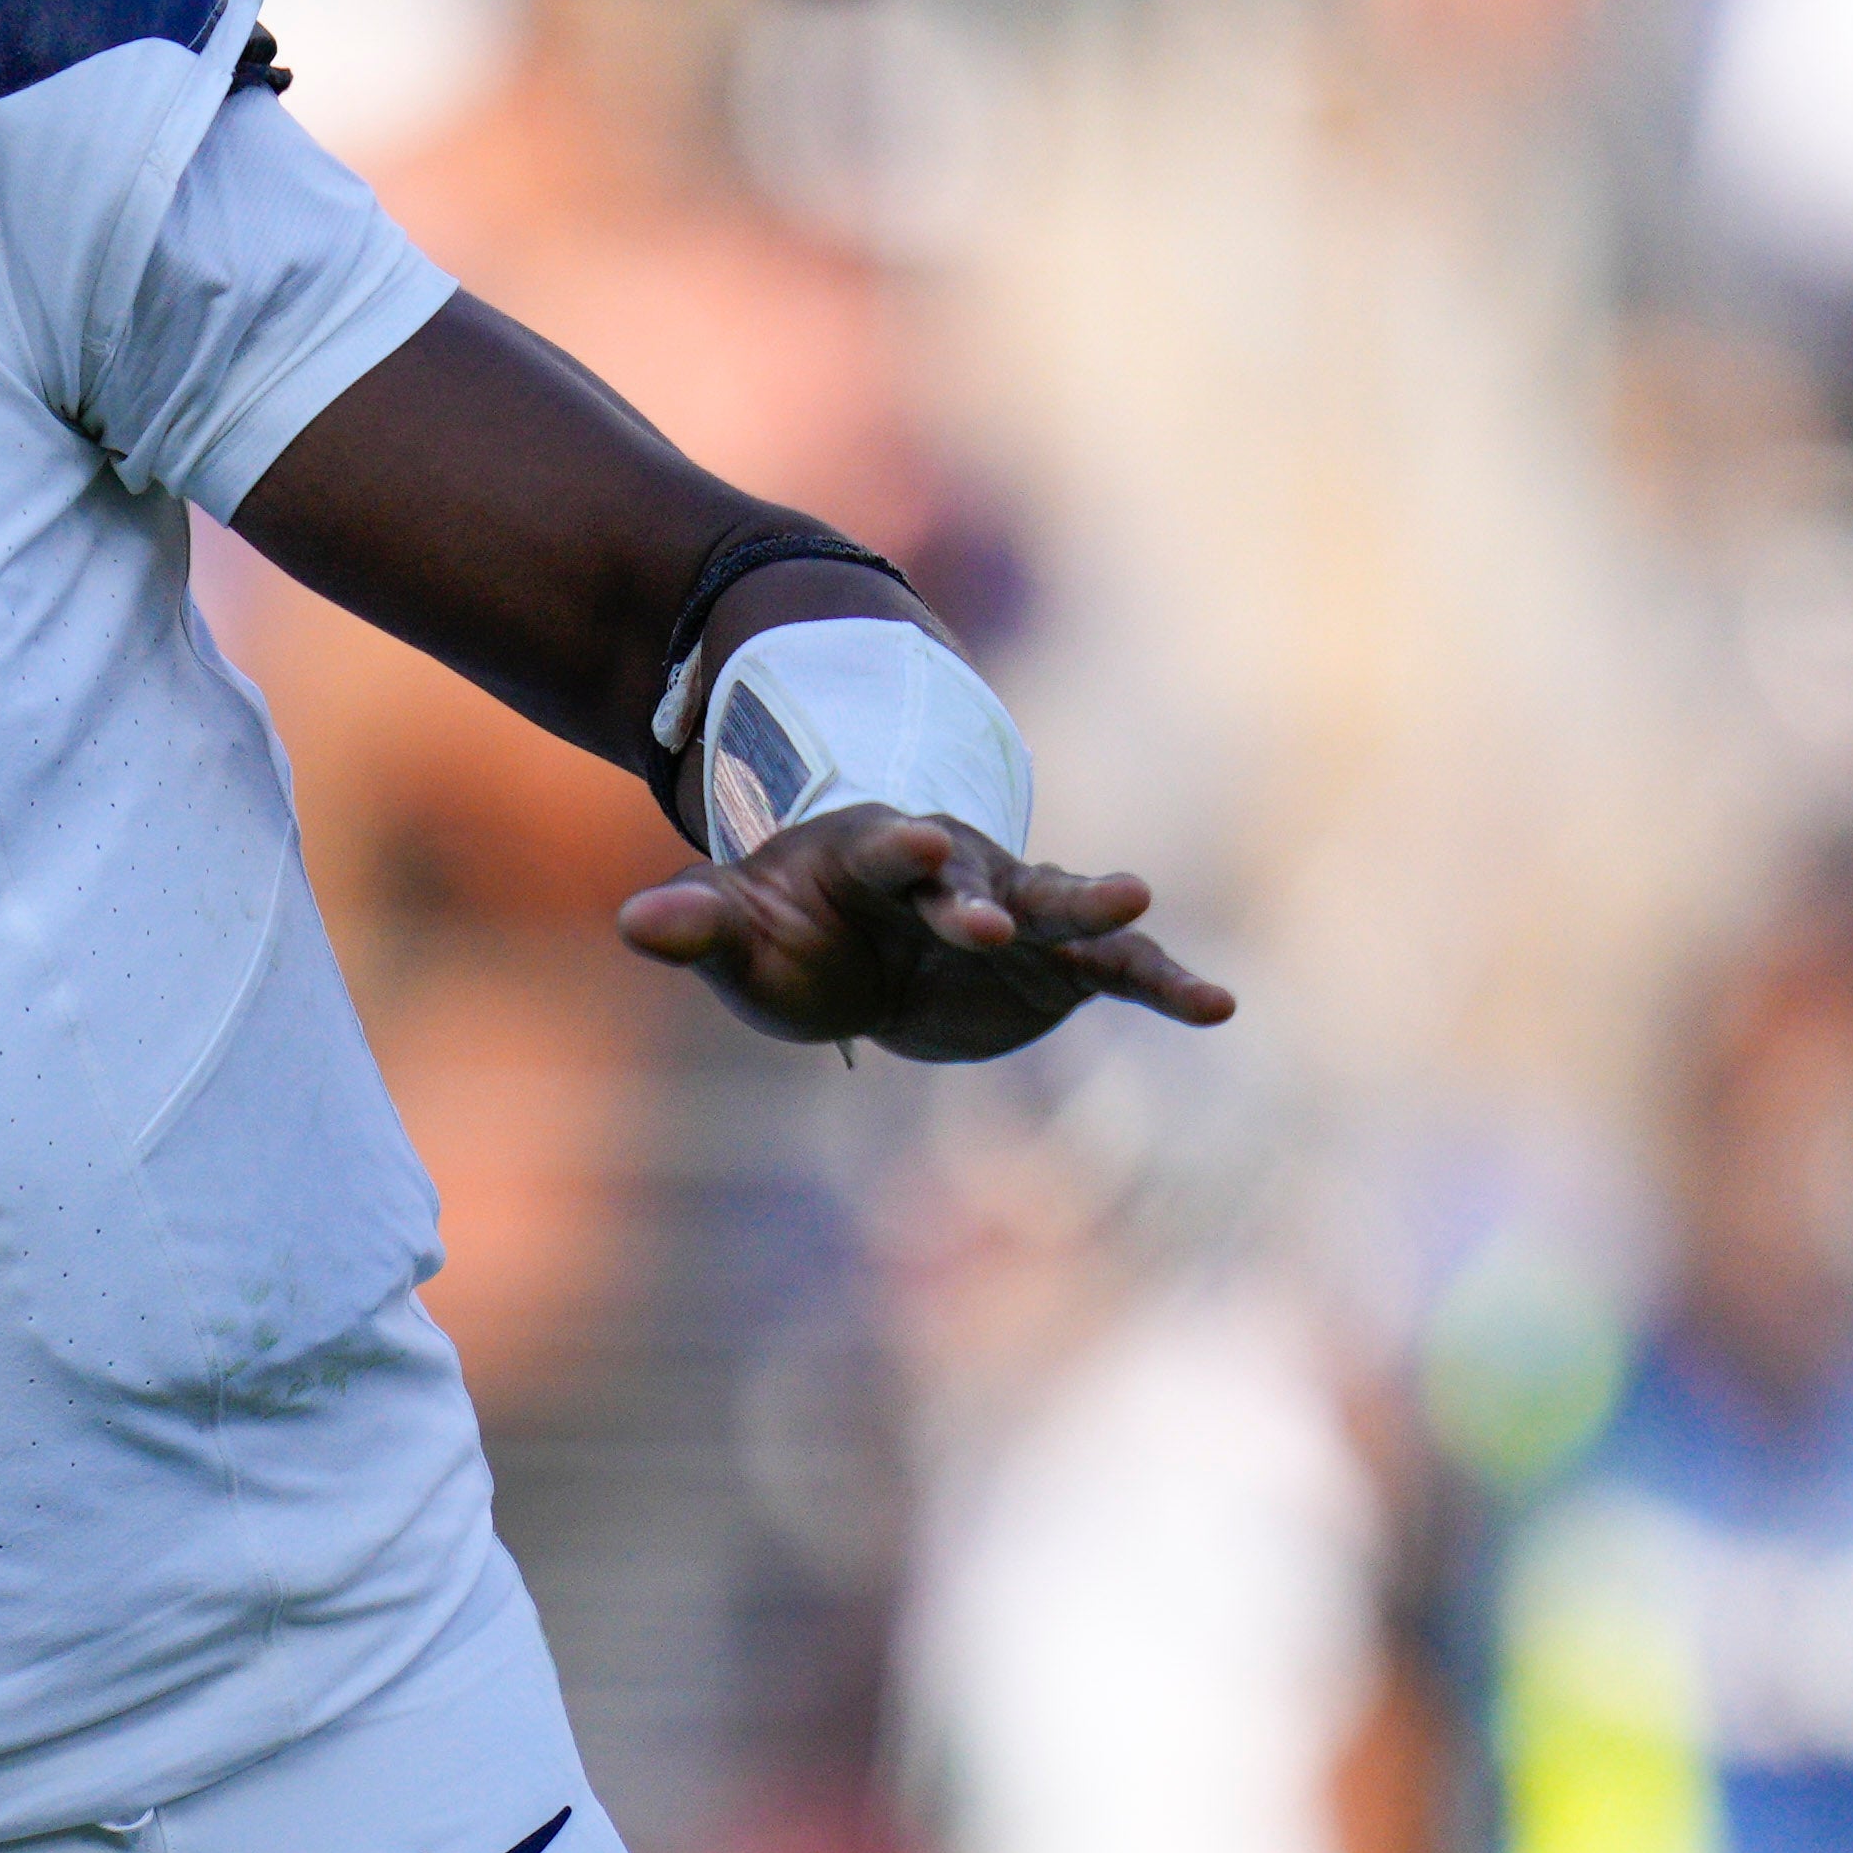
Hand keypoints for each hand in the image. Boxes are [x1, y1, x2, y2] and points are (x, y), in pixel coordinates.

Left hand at [616, 806, 1232, 1062]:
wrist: (857, 951)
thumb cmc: (790, 932)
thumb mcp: (740, 933)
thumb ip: (699, 926)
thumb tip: (635, 923)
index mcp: (872, 857)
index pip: (886, 851)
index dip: (901, 852)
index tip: (918, 847)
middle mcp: (957, 875)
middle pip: (974, 886)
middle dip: (982, 903)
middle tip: (993, 924)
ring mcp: (1018, 915)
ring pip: (1062, 913)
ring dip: (1094, 912)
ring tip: (1139, 903)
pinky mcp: (1063, 964)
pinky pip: (1120, 970)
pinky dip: (1165, 983)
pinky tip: (1218, 1005)